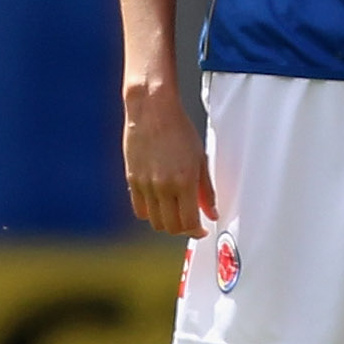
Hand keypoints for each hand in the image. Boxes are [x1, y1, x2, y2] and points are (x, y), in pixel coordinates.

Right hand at [123, 80, 211, 237]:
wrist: (152, 112)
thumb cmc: (179, 130)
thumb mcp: (200, 158)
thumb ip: (206, 189)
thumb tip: (211, 212)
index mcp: (184, 181)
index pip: (188, 221)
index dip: (196, 231)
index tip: (202, 230)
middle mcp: (163, 187)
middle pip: (170, 226)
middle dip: (183, 230)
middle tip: (191, 223)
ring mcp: (145, 186)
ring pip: (154, 221)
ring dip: (167, 223)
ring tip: (177, 214)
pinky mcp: (131, 181)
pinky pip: (139, 209)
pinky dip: (150, 213)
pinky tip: (160, 205)